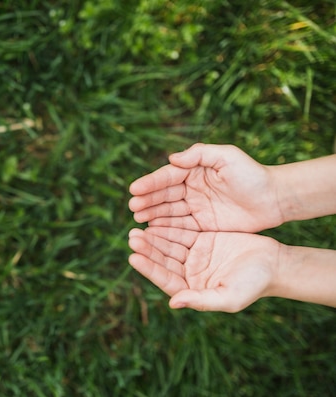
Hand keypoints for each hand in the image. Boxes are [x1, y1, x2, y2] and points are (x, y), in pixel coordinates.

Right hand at [128, 143, 283, 232]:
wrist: (275, 199)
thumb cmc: (252, 174)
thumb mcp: (227, 157)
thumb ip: (199, 155)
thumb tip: (171, 159)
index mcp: (194, 170)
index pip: (168, 177)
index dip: (150, 183)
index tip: (134, 189)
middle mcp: (191, 188)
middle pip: (164, 195)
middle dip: (147, 201)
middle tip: (132, 207)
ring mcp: (195, 207)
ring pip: (169, 211)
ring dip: (152, 215)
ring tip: (137, 220)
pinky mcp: (202, 225)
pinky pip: (180, 227)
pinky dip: (165, 229)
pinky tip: (152, 231)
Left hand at [128, 227, 280, 311]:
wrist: (274, 264)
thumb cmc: (254, 285)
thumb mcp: (229, 296)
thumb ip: (201, 300)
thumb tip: (173, 303)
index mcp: (191, 290)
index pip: (165, 279)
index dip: (149, 269)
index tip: (134, 258)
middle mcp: (188, 274)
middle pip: (163, 260)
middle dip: (147, 250)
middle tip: (132, 237)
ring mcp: (194, 256)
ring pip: (169, 246)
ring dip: (154, 237)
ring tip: (137, 229)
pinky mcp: (201, 240)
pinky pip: (181, 232)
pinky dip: (168, 227)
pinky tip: (155, 219)